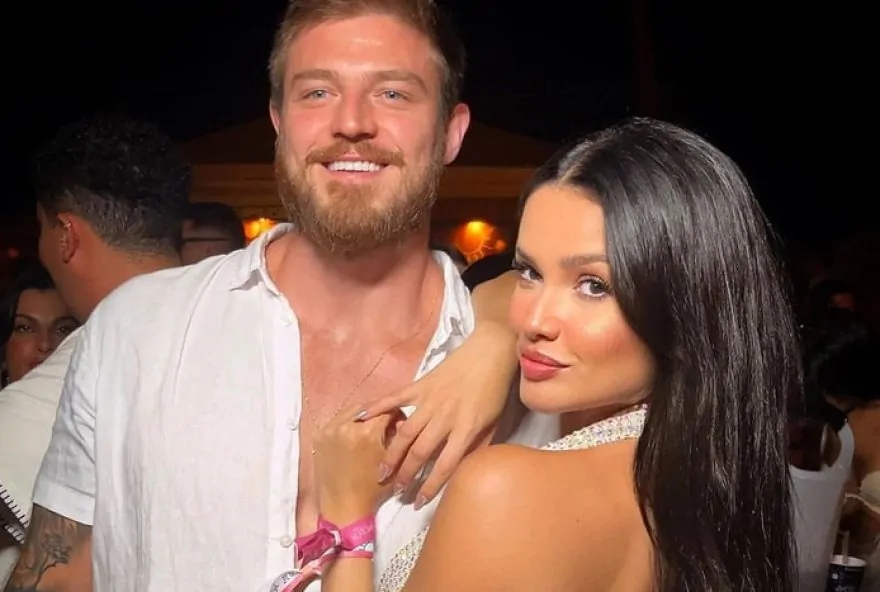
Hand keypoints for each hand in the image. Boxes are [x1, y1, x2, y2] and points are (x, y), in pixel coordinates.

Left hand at [313, 408, 404, 523]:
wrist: (342, 507)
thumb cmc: (372, 489)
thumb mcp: (394, 464)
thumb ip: (400, 439)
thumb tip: (401, 421)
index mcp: (367, 432)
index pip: (388, 410)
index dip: (397, 416)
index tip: (399, 424)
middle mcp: (347, 426)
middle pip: (369, 407)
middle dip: (379, 415)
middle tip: (384, 427)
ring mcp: (330, 429)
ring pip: (352, 411)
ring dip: (363, 417)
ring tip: (368, 431)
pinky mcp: (320, 435)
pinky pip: (338, 420)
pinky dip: (347, 423)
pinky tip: (353, 436)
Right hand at [358, 320, 516, 507]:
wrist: (491, 352)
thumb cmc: (495, 390)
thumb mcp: (494, 422)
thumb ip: (478, 447)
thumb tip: (464, 470)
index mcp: (466, 428)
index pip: (446, 465)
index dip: (431, 487)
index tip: (419, 502)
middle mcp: (445, 416)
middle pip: (420, 452)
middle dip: (406, 474)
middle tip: (395, 490)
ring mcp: (430, 399)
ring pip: (405, 432)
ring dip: (391, 453)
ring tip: (381, 471)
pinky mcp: (421, 384)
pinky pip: (396, 397)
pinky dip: (378, 407)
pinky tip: (361, 418)